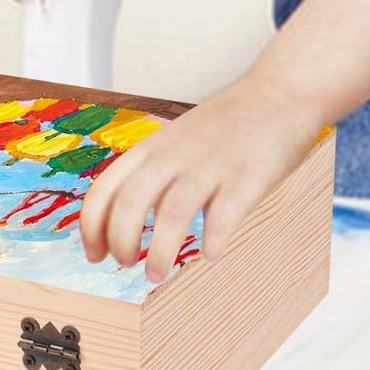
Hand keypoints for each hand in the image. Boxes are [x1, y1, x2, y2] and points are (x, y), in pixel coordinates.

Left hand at [78, 72, 325, 282]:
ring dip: (160, 251)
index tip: (93, 255)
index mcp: (152, 148)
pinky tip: (211, 255)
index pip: (106, 188)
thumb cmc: (224, 126)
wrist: (278, 94)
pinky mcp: (248, 176)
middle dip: (120, 240)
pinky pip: (225, 215)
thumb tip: (124, 223)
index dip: (91, 226)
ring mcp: (211, 165)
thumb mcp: (174, 141)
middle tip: (124, 266)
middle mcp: (175, 155)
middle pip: (131, 201)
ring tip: (156, 274)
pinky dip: (213, 240)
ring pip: (173, 213)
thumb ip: (152, 175)